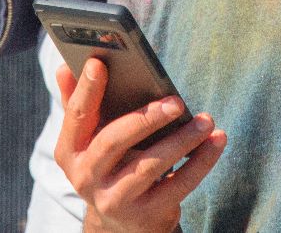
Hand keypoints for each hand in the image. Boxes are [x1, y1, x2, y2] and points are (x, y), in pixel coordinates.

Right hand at [54, 58, 225, 232]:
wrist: (120, 224)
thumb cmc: (108, 164)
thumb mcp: (89, 139)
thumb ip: (79, 103)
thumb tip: (65, 65)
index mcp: (69, 151)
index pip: (77, 116)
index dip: (86, 89)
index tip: (99, 63)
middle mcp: (86, 177)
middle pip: (114, 142)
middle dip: (146, 119)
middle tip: (176, 101)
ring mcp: (115, 199)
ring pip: (151, 165)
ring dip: (183, 140)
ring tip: (206, 120)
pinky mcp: (146, 214)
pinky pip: (178, 185)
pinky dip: (201, 162)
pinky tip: (216, 141)